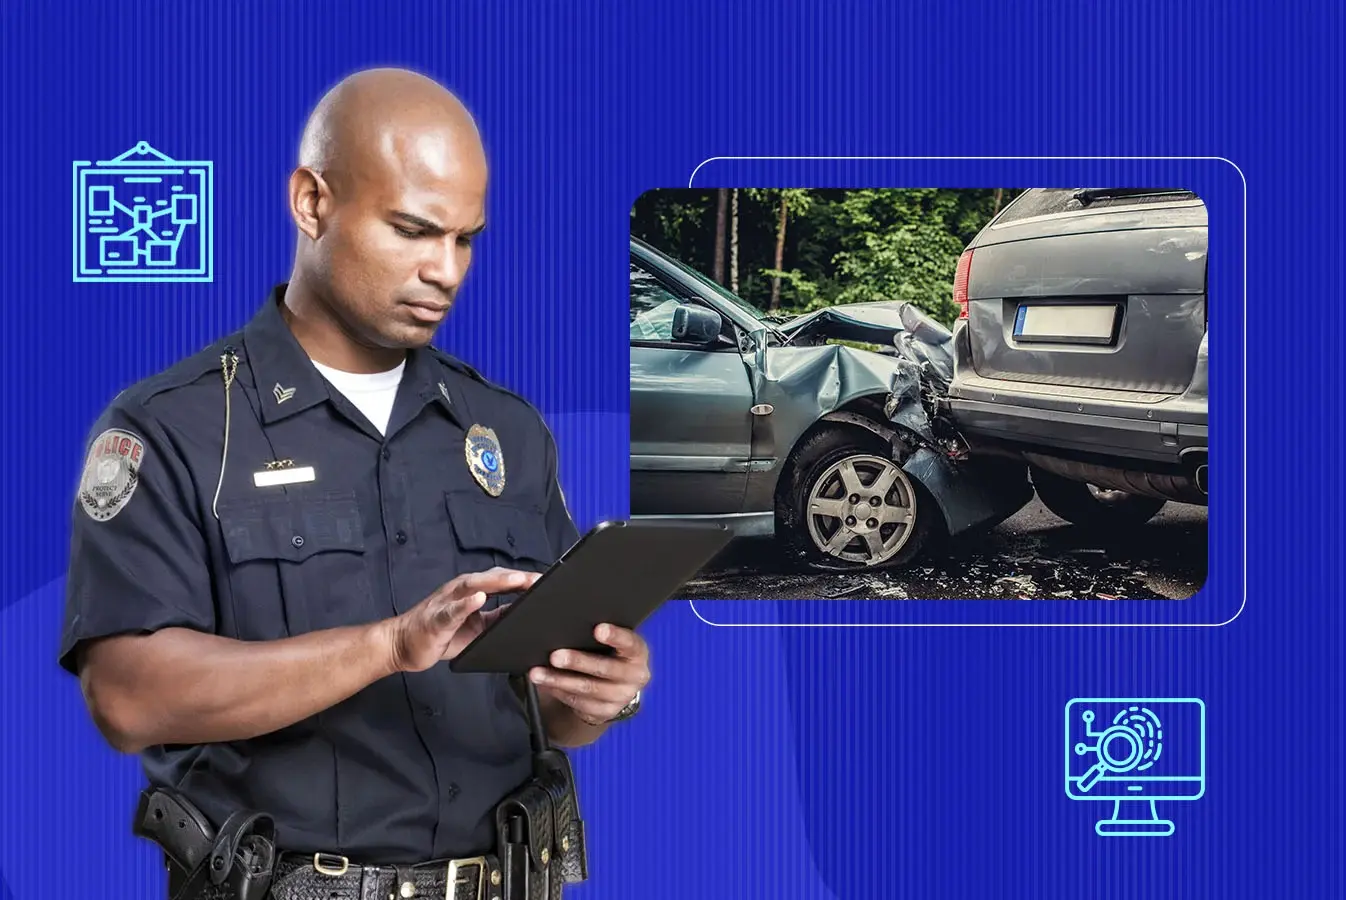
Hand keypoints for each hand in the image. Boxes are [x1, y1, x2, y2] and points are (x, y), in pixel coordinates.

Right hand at [385, 568, 540, 672]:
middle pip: (492, 578)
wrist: (401, 645)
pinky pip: (452, 609)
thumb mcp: (478, 626)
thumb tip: (525, 611)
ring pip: (473, 586)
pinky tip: (478, 599)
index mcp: (472, 591)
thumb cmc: (440, 634)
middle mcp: (460, 590)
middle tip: (539, 578)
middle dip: (516, 577)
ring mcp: (447, 602)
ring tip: (516, 580)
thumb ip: (498, 616)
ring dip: (496, 582)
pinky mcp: (436, 618)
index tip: (547, 580)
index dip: (524, 579)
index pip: (503, 580)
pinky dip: (466, 603)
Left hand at [529, 624, 650, 725]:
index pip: (630, 643)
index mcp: (638, 652)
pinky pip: (578, 703)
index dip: (615, 636)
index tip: (598, 629)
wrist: (616, 687)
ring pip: (587, 689)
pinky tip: (546, 684)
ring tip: (538, 673)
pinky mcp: (605, 712)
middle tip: (555, 656)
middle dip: (577, 661)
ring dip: (559, 680)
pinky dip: (559, 692)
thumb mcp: (613, 641)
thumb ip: (599, 630)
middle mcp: (634, 676)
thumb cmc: (609, 654)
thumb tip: (564, 619)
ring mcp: (621, 697)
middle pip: (605, 668)